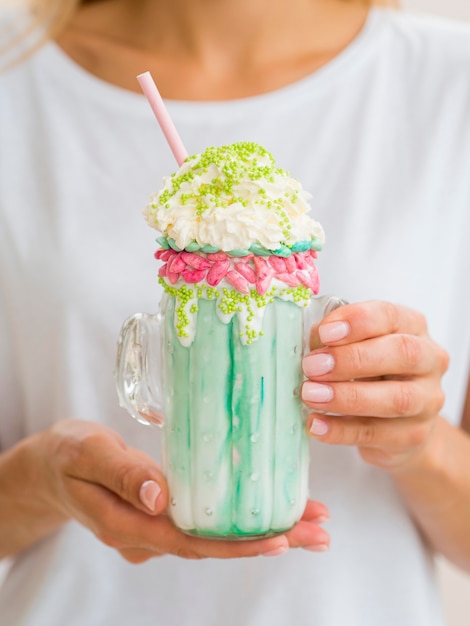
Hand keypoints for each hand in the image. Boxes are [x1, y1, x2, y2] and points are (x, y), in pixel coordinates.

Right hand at [36, 420, 328, 560]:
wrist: (50, 468)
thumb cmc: (66, 455)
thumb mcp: (87, 452)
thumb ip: (121, 472)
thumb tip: (161, 497)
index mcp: (126, 526)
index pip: (189, 542)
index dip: (237, 545)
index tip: (281, 539)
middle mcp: (146, 536)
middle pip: (213, 546)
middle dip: (269, 541)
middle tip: (318, 532)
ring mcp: (155, 529)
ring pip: (215, 536)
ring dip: (264, 531)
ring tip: (312, 521)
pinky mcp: (163, 515)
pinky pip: (207, 522)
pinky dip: (242, 518)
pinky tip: (273, 508)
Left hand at [301, 301, 448, 469]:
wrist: (398, 422)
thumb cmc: (372, 371)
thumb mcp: (356, 345)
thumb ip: (336, 339)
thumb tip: (311, 341)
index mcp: (412, 327)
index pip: (390, 316)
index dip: (357, 322)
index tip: (325, 333)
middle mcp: (429, 360)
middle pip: (401, 353)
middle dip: (352, 359)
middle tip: (312, 366)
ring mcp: (427, 400)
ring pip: (394, 398)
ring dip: (346, 397)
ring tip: (311, 394)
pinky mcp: (414, 435)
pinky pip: (376, 433)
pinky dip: (341, 430)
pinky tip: (315, 423)